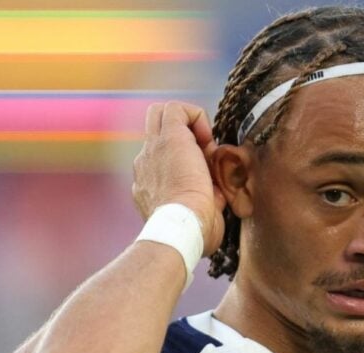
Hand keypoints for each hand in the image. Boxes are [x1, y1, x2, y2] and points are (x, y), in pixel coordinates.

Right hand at [131, 102, 225, 254]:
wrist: (182, 228)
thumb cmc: (193, 232)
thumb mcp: (198, 216)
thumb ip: (204, 199)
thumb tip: (218, 193)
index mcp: (150, 183)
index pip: (163, 158)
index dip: (188, 158)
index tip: (207, 175)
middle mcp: (145, 163)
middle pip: (154, 127)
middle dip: (182, 132)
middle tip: (204, 152)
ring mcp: (153, 149)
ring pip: (160, 114)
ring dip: (189, 124)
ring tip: (207, 148)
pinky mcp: (169, 139)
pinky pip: (176, 109)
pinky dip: (196, 115)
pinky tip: (208, 138)